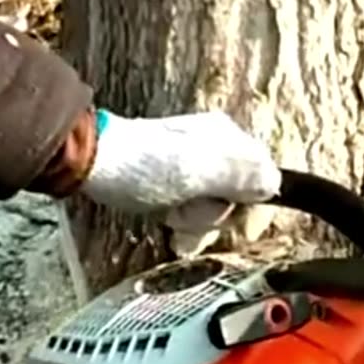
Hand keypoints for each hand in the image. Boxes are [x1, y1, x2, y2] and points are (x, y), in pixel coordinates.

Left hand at [80, 110, 281, 253]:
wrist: (87, 161)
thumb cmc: (141, 168)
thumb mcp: (197, 171)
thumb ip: (241, 176)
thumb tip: (275, 183)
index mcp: (229, 139)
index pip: (266, 180)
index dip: (252, 209)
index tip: (232, 224)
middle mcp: (218, 147)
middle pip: (241, 197)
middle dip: (216, 215)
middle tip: (188, 212)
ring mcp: (195, 164)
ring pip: (217, 206)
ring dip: (196, 222)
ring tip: (170, 216)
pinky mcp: (174, 179)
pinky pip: (194, 207)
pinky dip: (183, 220)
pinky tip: (166, 220)